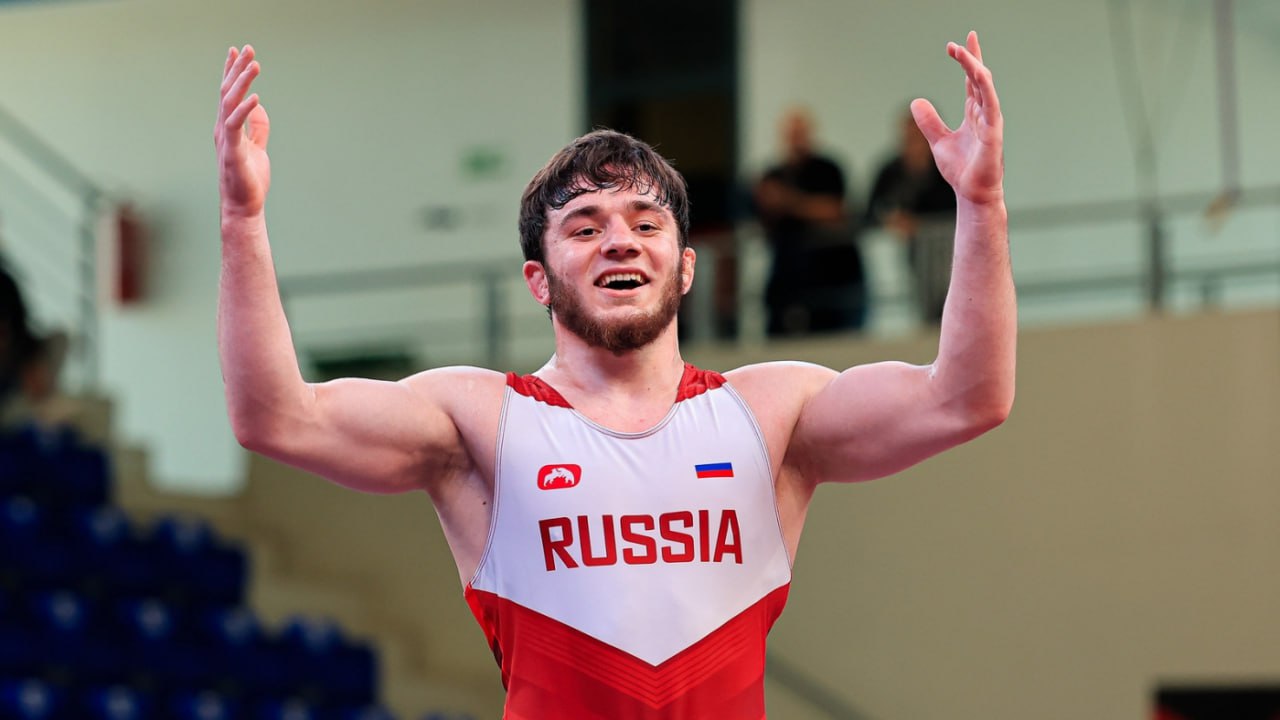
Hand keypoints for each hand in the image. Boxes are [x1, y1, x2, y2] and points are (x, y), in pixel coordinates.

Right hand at [215, 45, 270, 217]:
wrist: (243, 207)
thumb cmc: (248, 180)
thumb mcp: (257, 148)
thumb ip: (257, 128)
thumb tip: (260, 107)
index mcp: (228, 128)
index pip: (228, 94)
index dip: (231, 72)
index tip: (237, 51)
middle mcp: (224, 130)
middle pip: (227, 92)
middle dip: (236, 69)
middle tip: (246, 48)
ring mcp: (226, 141)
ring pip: (230, 104)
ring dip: (242, 83)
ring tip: (254, 64)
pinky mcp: (233, 153)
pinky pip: (236, 127)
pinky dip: (245, 111)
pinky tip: (256, 98)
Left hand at [911, 31, 1003, 204]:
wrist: (971, 194)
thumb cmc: (961, 171)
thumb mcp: (938, 142)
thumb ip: (929, 122)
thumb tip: (915, 101)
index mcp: (973, 114)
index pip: (972, 81)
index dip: (968, 61)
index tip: (962, 41)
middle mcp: (984, 114)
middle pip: (979, 78)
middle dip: (971, 58)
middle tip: (958, 42)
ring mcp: (991, 122)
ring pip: (985, 87)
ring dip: (975, 68)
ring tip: (963, 52)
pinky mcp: (993, 134)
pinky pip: (991, 106)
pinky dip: (985, 89)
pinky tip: (978, 74)